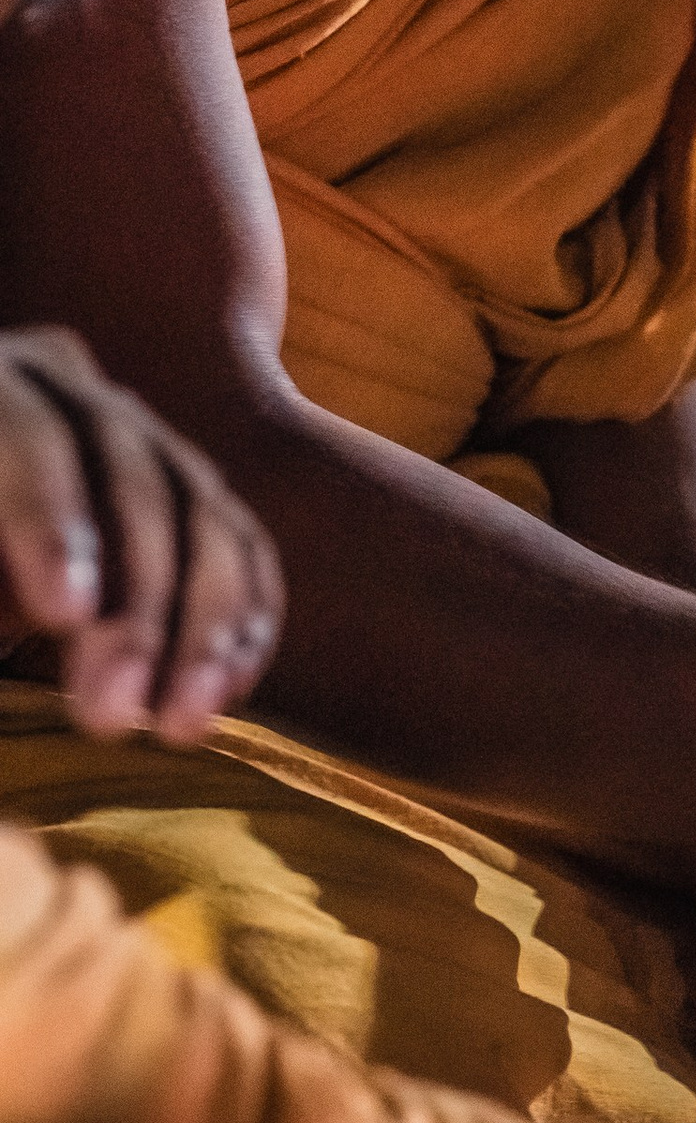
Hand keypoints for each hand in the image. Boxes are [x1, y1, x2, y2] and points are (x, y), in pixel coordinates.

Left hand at [0, 326, 280, 737]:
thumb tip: (23, 614)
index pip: (28, 436)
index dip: (50, 521)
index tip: (64, 616)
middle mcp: (77, 393)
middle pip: (135, 486)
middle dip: (136, 610)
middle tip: (111, 718)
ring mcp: (148, 440)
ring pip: (206, 522)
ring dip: (203, 635)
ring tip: (178, 729)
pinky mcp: (197, 495)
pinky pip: (245, 552)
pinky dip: (244, 624)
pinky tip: (227, 695)